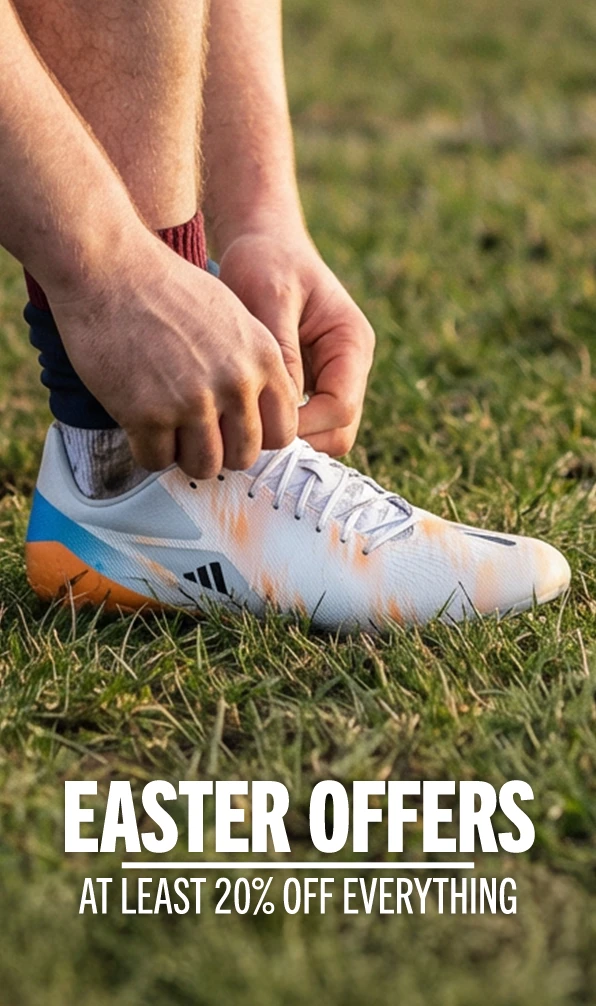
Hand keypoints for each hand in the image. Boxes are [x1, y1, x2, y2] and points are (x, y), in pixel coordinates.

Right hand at [49, 233, 298, 477]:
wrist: (110, 268)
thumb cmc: (167, 290)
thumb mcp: (235, 318)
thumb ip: (254, 367)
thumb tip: (258, 417)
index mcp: (263, 359)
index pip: (283, 434)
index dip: (255, 439)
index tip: (233, 431)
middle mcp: (235, 383)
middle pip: (243, 457)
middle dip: (219, 452)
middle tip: (194, 433)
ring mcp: (192, 401)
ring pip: (204, 467)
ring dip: (184, 456)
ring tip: (168, 430)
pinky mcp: (148, 414)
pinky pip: (156, 461)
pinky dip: (147, 450)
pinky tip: (138, 424)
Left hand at [218, 226, 374, 456]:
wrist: (263, 240)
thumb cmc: (266, 258)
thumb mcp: (270, 295)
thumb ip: (282, 350)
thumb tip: (284, 407)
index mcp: (351, 343)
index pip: (341, 407)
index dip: (303, 425)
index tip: (258, 421)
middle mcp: (350, 366)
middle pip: (339, 431)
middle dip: (299, 440)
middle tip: (249, 433)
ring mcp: (333, 378)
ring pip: (323, 434)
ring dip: (289, 438)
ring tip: (246, 426)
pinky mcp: (311, 383)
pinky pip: (304, 422)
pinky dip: (279, 428)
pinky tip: (247, 416)